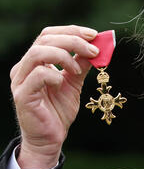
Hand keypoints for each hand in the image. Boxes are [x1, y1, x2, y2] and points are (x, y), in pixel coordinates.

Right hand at [10, 25, 99, 168]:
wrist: (51, 138)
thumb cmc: (59, 109)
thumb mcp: (75, 82)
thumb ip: (82, 64)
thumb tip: (97, 47)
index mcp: (36, 61)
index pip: (49, 34)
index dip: (72, 31)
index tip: (94, 35)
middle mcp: (25, 67)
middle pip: (45, 39)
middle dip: (73, 40)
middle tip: (94, 50)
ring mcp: (21, 81)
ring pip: (38, 53)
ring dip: (64, 56)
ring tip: (78, 70)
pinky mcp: (22, 95)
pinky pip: (37, 75)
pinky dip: (55, 75)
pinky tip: (62, 83)